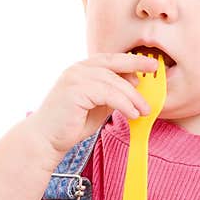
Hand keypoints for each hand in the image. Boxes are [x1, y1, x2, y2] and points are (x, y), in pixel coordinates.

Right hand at [25, 52, 158, 157]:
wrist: (45, 140)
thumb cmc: (70, 124)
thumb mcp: (97, 106)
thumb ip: (112, 94)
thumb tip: (134, 85)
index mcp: (81, 69)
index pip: (110, 59)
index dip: (131, 60)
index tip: (149, 64)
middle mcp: (77, 69)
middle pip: (113, 64)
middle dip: (136, 65)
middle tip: (154, 72)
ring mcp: (75, 78)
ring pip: (113, 81)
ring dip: (133, 96)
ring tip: (144, 110)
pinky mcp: (75, 91)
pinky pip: (108, 94)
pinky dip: (124, 104)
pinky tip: (132, 114)